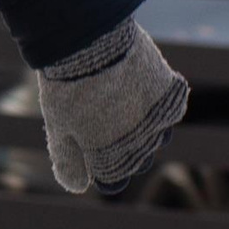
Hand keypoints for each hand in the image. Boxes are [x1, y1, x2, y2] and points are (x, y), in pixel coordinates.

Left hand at [36, 17, 188, 194]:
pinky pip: (168, 111)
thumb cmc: (66, 86)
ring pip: (156, 138)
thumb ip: (67, 158)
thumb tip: (76, 186)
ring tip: (115, 106)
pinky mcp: (170, 95)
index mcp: (110, 159)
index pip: (113, 182)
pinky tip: (135, 91)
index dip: (100, 171)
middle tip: (99, 122)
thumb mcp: (58, 124)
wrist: (87, 41)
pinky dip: (154, 106)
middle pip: (136, 161)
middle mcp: (141, 146)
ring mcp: (159, 121)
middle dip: (120, 150)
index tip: (89, 154)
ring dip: (140, 129)